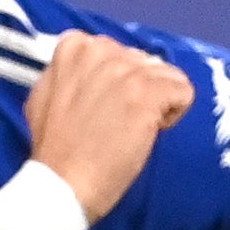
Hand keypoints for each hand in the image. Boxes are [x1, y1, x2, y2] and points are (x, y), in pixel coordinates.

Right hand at [19, 34, 198, 218]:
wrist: (63, 182)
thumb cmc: (53, 149)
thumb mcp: (45, 96)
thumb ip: (69, 74)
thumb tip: (89, 72)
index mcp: (75, 47)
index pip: (116, 52)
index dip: (116, 81)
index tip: (104, 106)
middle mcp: (102, 49)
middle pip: (143, 62)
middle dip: (139, 88)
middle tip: (119, 120)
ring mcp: (127, 70)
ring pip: (166, 75)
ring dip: (158, 101)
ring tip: (135, 127)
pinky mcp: (149, 92)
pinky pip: (183, 91)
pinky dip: (174, 113)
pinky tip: (151, 131)